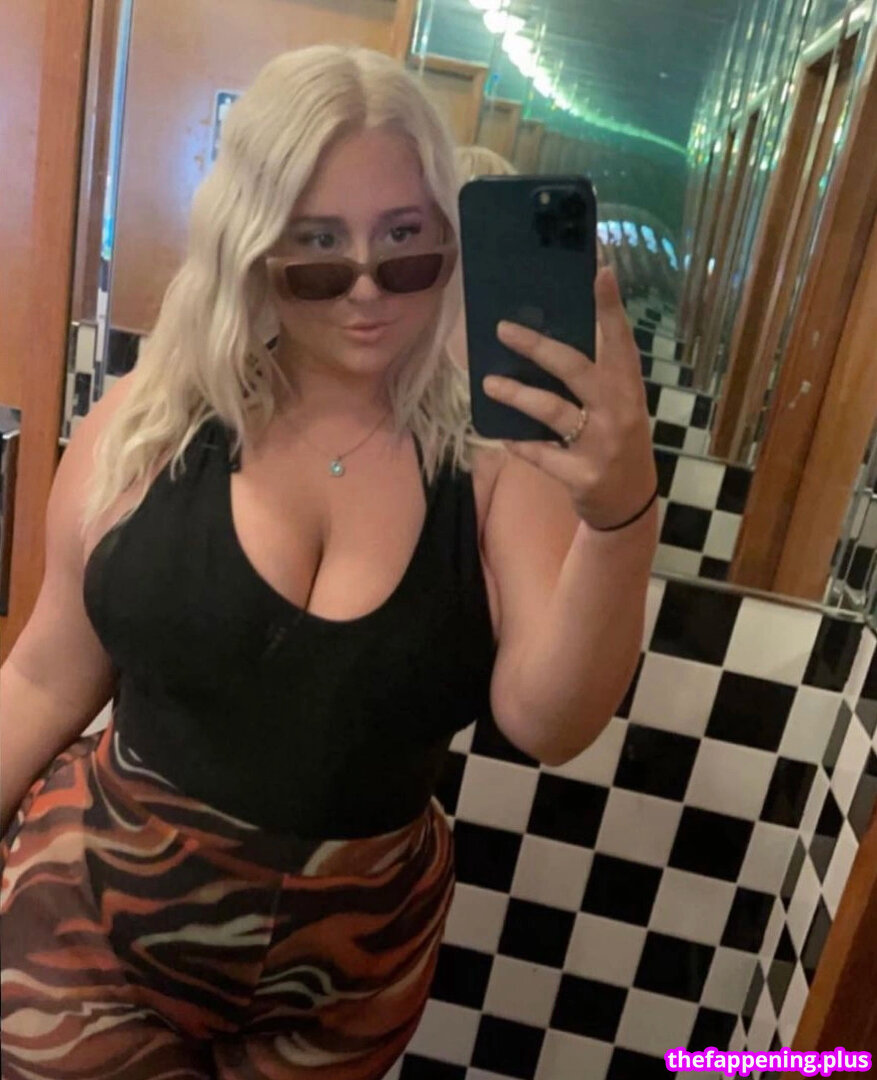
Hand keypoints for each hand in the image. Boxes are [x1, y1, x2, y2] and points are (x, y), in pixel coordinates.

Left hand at [482, 266, 656, 529]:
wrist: (629, 503)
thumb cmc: (616, 442)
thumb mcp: (618, 406)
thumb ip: (595, 378)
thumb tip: (547, 339)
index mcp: (630, 389)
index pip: (620, 342)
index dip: (610, 308)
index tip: (601, 270)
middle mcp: (619, 412)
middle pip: (574, 369)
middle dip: (536, 346)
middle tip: (504, 329)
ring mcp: (601, 446)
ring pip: (551, 410)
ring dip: (516, 394)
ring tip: (489, 383)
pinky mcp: (581, 476)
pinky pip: (540, 454)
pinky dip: (520, 444)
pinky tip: (503, 435)